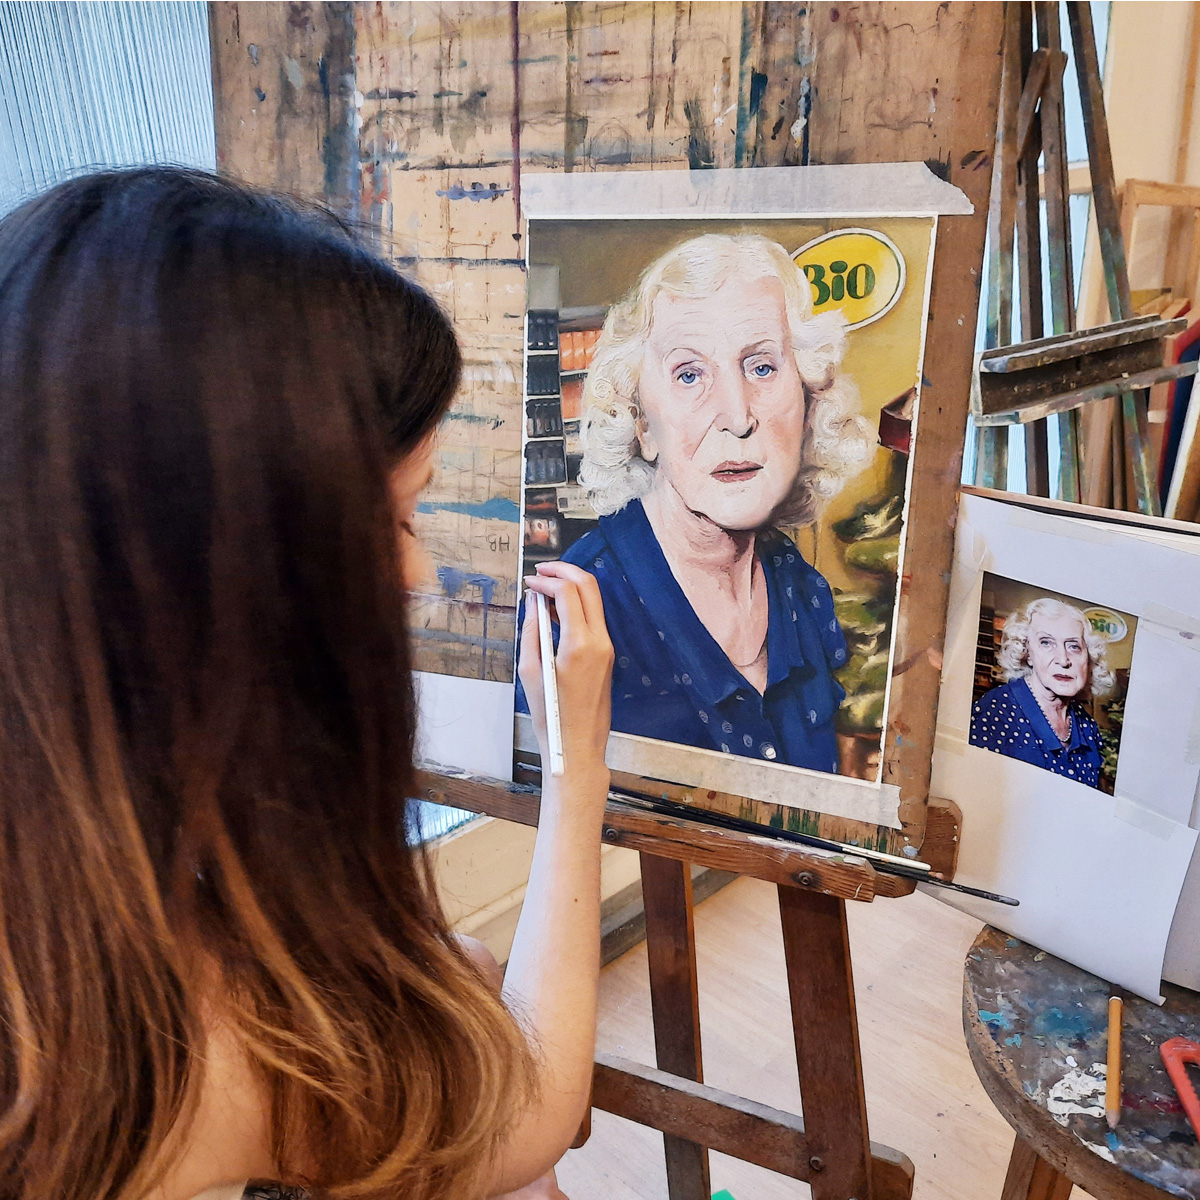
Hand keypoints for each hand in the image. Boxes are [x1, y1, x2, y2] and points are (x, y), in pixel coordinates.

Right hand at [518, 562, 612, 782]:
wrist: (578, 746)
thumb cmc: (551, 715)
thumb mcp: (531, 671)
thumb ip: (531, 630)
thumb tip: (532, 602)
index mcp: (580, 644)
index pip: (568, 592)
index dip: (547, 580)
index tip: (529, 582)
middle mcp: (600, 641)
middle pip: (588, 587)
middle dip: (564, 572)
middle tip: (540, 571)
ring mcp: (607, 647)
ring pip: (594, 600)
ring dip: (570, 587)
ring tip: (543, 590)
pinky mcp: (606, 655)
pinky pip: (593, 619)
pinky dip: (576, 607)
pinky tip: (555, 611)